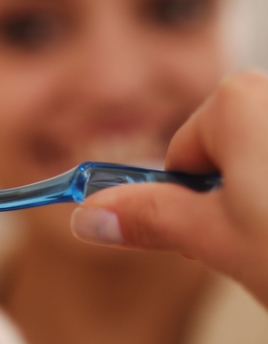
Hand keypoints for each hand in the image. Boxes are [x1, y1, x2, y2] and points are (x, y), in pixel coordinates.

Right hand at [71, 70, 267, 307]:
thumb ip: (151, 218)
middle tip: (263, 245)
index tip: (215, 233)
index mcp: (237, 99)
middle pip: (224, 157)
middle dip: (234, 205)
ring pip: (260, 166)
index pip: (181, 155)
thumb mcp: (219, 238)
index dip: (192, 202)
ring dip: (267, 206)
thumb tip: (93, 214)